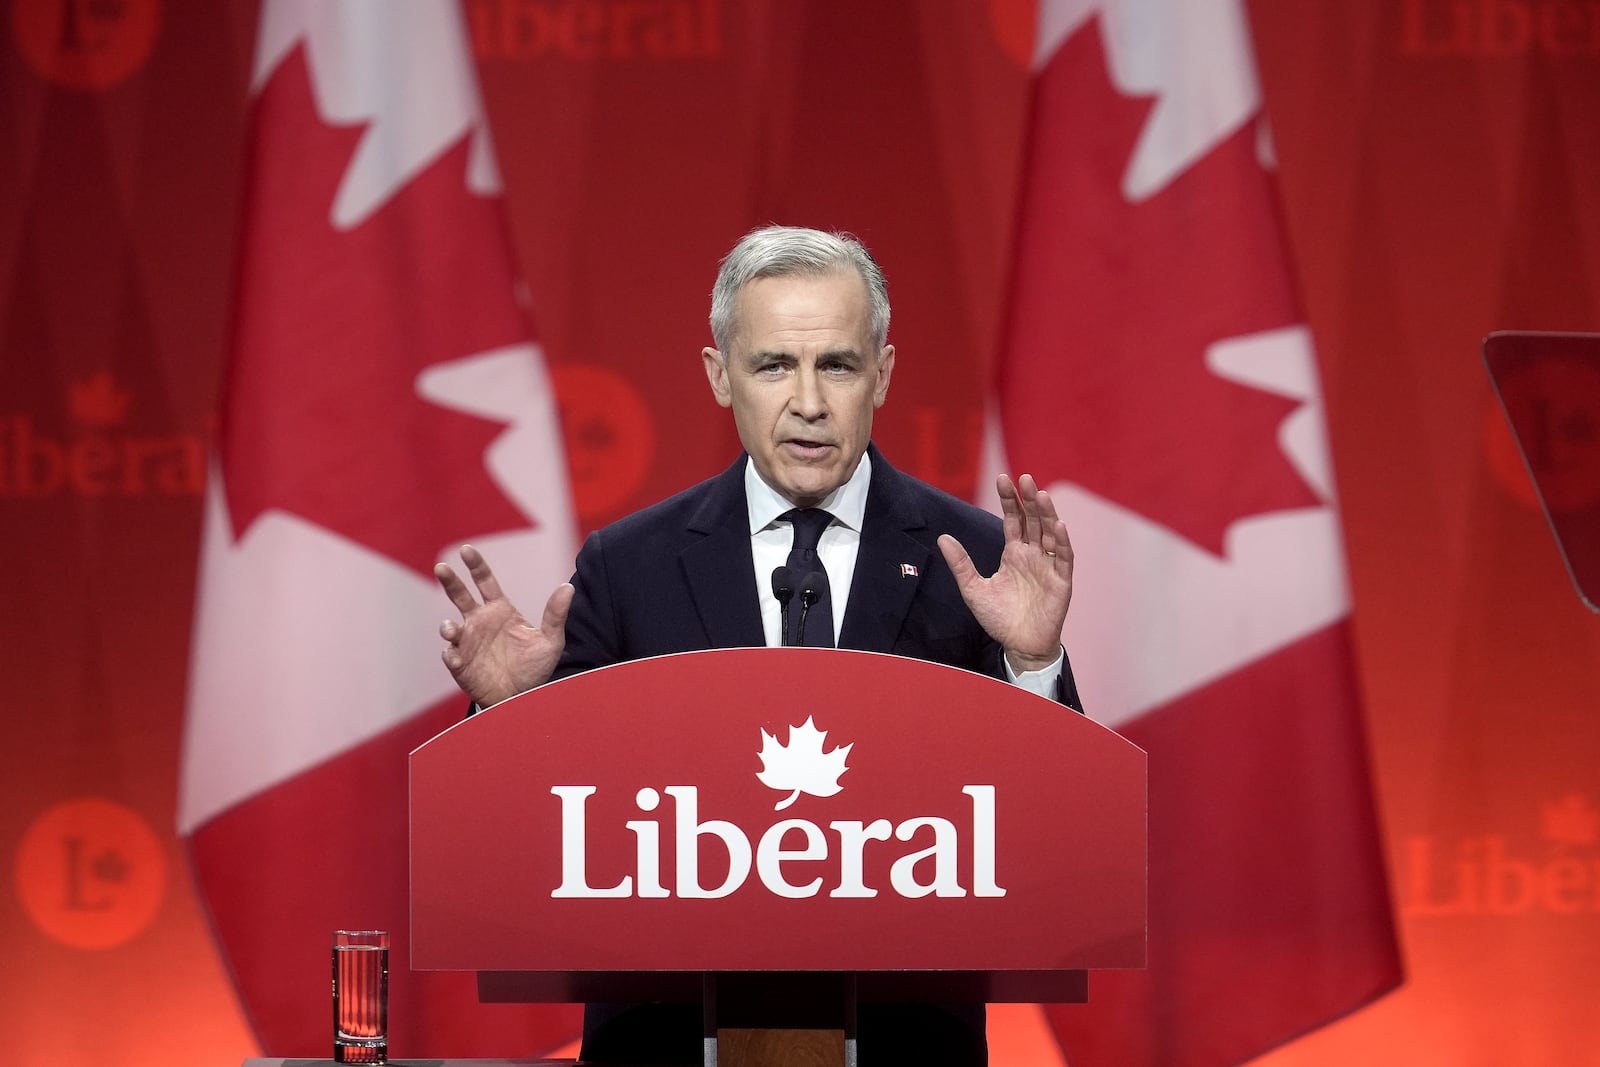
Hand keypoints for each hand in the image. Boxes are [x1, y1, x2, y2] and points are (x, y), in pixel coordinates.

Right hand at [435, 544, 573, 707]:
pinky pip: (450, 655)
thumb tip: (568, 587)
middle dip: (450, 581)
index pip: (484, 582)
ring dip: (448, 627)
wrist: (523, 697)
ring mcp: (468, 642)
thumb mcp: (551, 641)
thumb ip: (556, 614)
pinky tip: (454, 655)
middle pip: (459, 595)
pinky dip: (450, 654)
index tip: (467, 550)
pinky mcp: (461, 663)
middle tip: (441, 567)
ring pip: (450, 627)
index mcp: (500, 611)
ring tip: (451, 629)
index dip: (475, 565)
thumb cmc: (535, 668)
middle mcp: (480, 622)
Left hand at [938, 474, 1072, 674]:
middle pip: (1034, 520)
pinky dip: (1061, 542)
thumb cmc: (998, 618)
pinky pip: (1063, 557)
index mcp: (1014, 553)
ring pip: (1050, 533)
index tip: (1003, 479)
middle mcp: (1032, 555)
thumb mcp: (973, 589)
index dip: (1010, 500)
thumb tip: (943, 537)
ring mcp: (1048, 566)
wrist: (1018, 646)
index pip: (1014, 520)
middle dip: (1029, 499)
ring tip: (1041, 494)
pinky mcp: (1061, 581)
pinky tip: (1058, 525)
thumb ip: (961, 564)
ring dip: (1048, 514)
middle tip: (1024, 477)